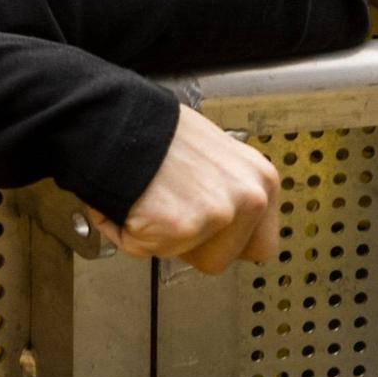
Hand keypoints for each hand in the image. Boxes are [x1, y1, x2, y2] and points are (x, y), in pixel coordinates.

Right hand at [84, 106, 281, 272]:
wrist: (116, 119)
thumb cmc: (155, 127)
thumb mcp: (213, 152)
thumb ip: (225, 188)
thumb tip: (215, 212)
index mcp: (261, 179)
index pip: (260, 244)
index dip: (225, 242)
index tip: (207, 232)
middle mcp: (250, 198)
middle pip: (227, 258)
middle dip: (196, 247)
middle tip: (173, 216)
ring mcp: (218, 214)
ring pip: (190, 258)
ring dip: (164, 241)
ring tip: (151, 203)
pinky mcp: (182, 227)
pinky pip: (151, 250)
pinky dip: (131, 233)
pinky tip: (131, 202)